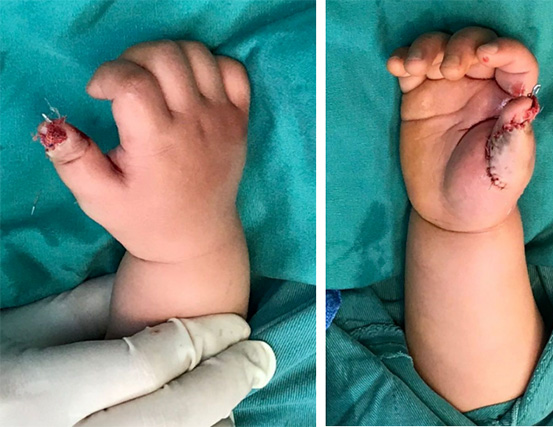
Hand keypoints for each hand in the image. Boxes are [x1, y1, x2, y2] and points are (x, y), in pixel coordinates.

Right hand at [0, 276, 275, 426]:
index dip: (206, 336)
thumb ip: (87, 313)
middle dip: (228, 380)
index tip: (235, 325)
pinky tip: (206, 421)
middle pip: (179, 411)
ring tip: (232, 392)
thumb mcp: (18, 334)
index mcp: (42, 393)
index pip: (154, 358)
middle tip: (259, 357)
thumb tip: (152, 292)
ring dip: (215, 417)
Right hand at [36, 40, 249, 262]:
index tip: (99, 93)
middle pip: (166, 57)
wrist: (196, 238)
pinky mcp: (240, 120)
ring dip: (168, 56)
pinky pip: (233, 69)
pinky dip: (209, 64)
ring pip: (198, 55)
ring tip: (153, 80)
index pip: (134, 80)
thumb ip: (75, 162)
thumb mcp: (99, 198)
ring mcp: (223, 119)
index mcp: (159, 141)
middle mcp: (195, 123)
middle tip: (124, 83)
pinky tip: (188, 84)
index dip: (108, 74)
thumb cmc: (144, 218)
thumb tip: (57, 126)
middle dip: (134, 58)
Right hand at [387, 27, 539, 231]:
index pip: (514, 60)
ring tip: (415, 68)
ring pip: (440, 48)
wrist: (450, 213)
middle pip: (473, 44)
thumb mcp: (507, 171)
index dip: (504, 49)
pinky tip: (396, 66)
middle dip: (460, 46)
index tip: (485, 55)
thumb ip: (516, 136)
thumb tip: (524, 101)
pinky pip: (410, 69)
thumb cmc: (486, 192)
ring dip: (428, 47)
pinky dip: (402, 59)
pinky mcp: (418, 98)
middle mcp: (480, 86)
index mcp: (509, 98)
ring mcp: (447, 89)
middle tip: (449, 69)